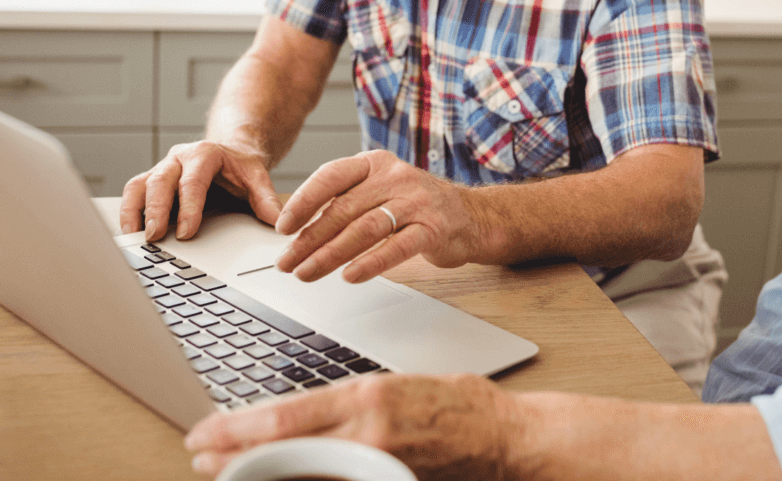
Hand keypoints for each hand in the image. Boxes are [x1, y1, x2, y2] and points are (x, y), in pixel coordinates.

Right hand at [120, 141, 282, 240]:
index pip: (193, 181)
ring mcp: (162, 169)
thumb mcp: (257, 177)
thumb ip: (265, 198)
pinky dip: (127, 211)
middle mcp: (178, 159)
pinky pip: (133, 193)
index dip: (188, 206)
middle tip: (154, 236)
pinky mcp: (151, 181)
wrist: (229, 152)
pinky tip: (128, 233)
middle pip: (160, 181)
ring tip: (134, 237)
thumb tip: (278, 221)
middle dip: (156, 209)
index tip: (187, 231)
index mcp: (205, 154)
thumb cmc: (240, 167)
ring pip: (139, 185)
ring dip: (134, 211)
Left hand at [184, 373, 513, 479]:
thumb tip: (297, 420)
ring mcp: (377, 463)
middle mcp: (368, 432)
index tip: (207, 430)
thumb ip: (348, 405)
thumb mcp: (396, 387)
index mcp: (368, 396)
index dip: (238, 428)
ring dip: (256, 474)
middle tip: (201, 453)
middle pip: (283, 451)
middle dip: (234, 455)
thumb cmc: (456, 404)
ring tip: (225, 471)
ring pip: (299, 474)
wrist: (503, 438)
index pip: (286, 416)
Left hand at [274, 150, 489, 282]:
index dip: (303, 201)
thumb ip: (346, 201)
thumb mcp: (380, 190)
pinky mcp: (432, 229)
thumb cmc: (416, 206)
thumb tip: (297, 229)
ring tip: (307, 273)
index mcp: (375, 163)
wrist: (471, 215)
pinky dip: (371, 263)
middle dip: (309, 239)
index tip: (282, 226)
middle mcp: (395, 177)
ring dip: (331, 254)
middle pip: (343, 208)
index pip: (331, 176)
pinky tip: (350, 276)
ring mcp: (416, 202)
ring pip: (365, 229)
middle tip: (287, 262)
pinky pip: (396, 247)